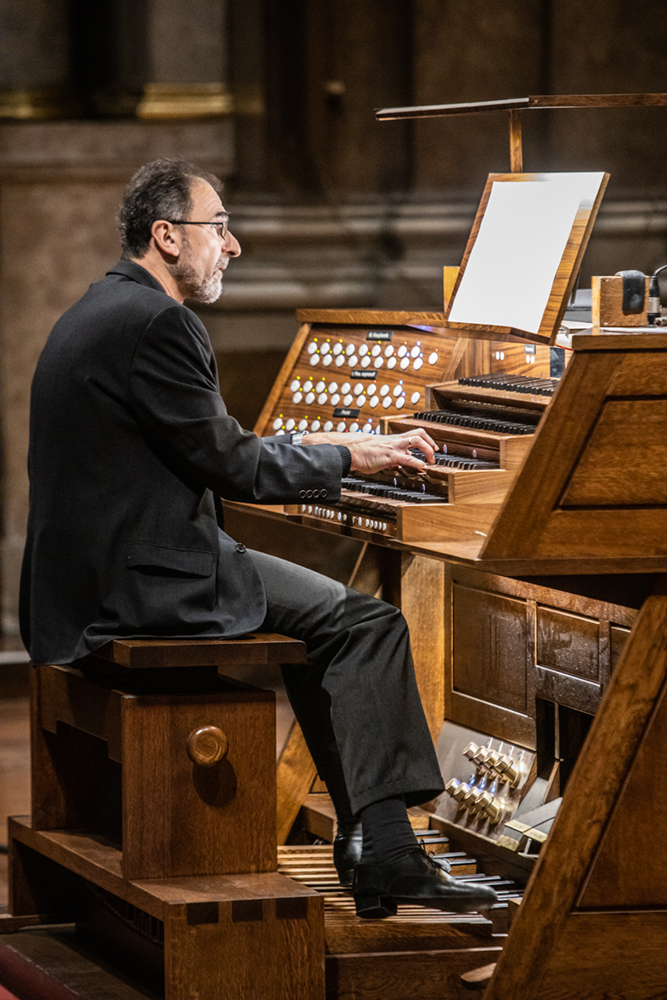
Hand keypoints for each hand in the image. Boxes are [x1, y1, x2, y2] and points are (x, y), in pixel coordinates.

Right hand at [304, 428, 436, 474]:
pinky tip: (422, 468)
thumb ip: (390, 457)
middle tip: (435, 452)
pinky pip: (408, 458)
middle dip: (431, 442)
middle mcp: (395, 440)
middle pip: (419, 432)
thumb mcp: (378, 453)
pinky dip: (418, 463)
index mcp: (392, 440)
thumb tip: (398, 463)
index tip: (431, 447)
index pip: (412, 434)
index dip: (425, 440)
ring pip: (417, 440)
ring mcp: (393, 447)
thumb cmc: (360, 452)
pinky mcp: (390, 456)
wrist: (348, 451)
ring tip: (431, 461)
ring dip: (428, 450)